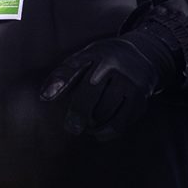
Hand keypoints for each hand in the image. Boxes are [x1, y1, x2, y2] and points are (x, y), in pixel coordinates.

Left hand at [40, 36, 169, 137]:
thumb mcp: (85, 56)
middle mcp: (116, 69)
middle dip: (78, 113)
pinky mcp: (140, 101)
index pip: (74, 70)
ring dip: (92, 124)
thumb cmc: (105, 59)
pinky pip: (121, 123)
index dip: (60, 84)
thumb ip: (65, 73)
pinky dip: (107, 132)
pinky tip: (99, 132)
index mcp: (98, 56)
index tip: (45, 98)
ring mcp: (131, 85)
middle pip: (90, 95)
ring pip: (105, 111)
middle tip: (71, 127)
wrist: (143, 55)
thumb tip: (44, 97)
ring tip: (86, 126)